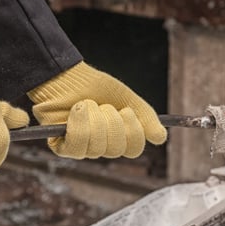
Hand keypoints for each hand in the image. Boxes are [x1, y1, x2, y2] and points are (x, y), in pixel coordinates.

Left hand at [27, 61, 166, 158]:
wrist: (67, 76)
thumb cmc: (95, 87)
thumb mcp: (126, 99)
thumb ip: (145, 117)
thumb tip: (161, 138)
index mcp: (118, 138)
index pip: (134, 149)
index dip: (133, 131)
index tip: (126, 111)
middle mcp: (101, 147)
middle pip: (116, 149)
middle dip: (112, 121)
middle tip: (104, 106)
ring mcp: (82, 149)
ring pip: (97, 147)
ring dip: (94, 119)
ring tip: (87, 105)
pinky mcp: (63, 147)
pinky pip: (77, 146)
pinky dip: (79, 123)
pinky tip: (77, 110)